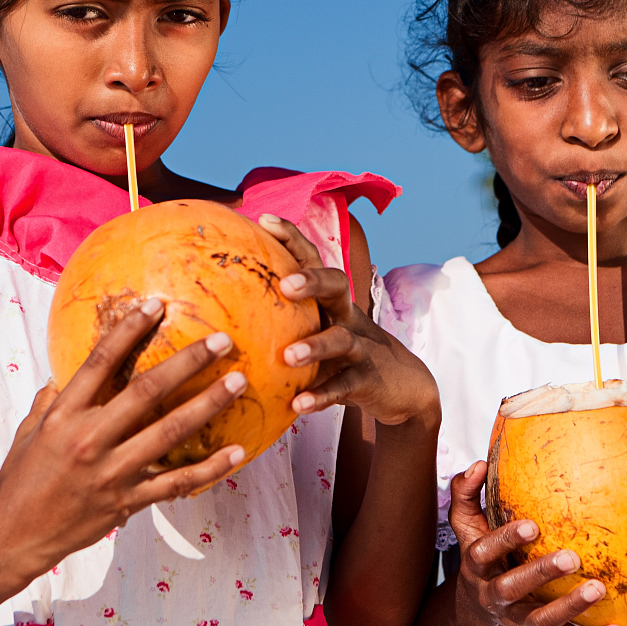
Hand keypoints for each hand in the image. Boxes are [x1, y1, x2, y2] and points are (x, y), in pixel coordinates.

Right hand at [0, 298, 246, 586]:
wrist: (12, 538)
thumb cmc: (20, 480)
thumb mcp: (28, 431)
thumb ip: (52, 399)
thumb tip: (68, 372)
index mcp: (63, 416)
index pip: (99, 363)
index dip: (128, 331)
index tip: (156, 306)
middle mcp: (89, 440)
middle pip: (147, 392)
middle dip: (188, 363)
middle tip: (222, 341)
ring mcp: (111, 472)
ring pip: (170, 433)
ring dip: (208, 405)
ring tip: (237, 382)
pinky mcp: (127, 502)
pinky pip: (177, 482)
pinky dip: (211, 469)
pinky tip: (238, 452)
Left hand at [257, 215, 440, 427]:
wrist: (403, 389)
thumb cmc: (345, 357)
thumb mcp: (321, 332)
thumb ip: (287, 323)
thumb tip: (222, 315)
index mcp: (332, 302)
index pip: (312, 261)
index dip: (293, 238)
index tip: (264, 220)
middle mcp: (348, 317)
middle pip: (337, 286)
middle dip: (313, 280)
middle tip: (286, 285)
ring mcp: (361, 348)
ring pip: (341, 339)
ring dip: (315, 346)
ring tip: (288, 356)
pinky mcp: (367, 379)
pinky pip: (343, 387)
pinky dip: (322, 395)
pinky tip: (298, 405)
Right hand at [447, 462, 622, 625]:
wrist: (476, 608)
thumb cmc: (480, 554)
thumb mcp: (467, 524)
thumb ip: (466, 492)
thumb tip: (479, 464)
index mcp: (477, 566)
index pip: (485, 552)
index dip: (506, 540)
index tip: (532, 525)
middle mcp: (495, 595)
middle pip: (513, 588)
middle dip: (541, 574)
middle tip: (572, 557)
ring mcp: (518, 619)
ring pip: (542, 621)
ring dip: (570, 608)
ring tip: (598, 589)